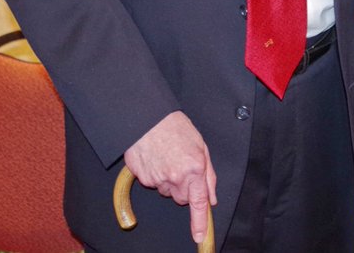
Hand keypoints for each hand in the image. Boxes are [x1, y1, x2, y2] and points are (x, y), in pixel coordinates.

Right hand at [123, 111, 216, 244]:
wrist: (148, 117)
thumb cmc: (175, 128)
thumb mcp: (201, 147)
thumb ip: (208, 175)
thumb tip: (211, 198)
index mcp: (194, 169)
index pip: (199, 203)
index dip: (199, 223)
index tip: (199, 236)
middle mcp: (176, 177)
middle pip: (182, 198)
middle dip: (184, 188)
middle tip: (181, 166)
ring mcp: (158, 179)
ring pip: (167, 191)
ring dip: (168, 181)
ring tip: (167, 158)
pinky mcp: (143, 178)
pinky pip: (152, 184)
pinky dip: (154, 175)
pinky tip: (155, 158)